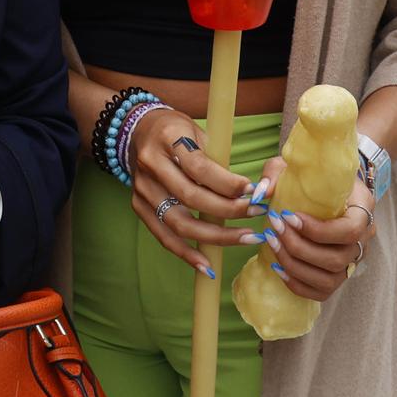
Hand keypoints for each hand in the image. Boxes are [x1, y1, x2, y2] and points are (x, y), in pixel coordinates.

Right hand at [124, 108, 261, 276]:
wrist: (139, 131)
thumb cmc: (178, 131)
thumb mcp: (199, 132)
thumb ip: (219, 160)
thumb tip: (254, 190)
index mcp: (167, 138)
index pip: (199, 167)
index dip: (227, 183)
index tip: (254, 191)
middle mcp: (151, 164)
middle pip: (191, 197)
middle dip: (229, 210)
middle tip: (258, 214)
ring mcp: (142, 188)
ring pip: (179, 222)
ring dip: (216, 236)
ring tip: (247, 238)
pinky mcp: (138, 206)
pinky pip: (164, 237)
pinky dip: (187, 253)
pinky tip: (208, 265)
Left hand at [251, 157, 377, 301]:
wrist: (328, 188)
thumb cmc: (314, 176)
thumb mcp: (296, 165)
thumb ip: (278, 173)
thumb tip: (261, 192)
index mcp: (363, 209)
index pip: (349, 230)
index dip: (317, 230)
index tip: (287, 216)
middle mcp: (364, 239)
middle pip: (337, 259)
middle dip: (299, 247)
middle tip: (274, 228)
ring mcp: (353, 260)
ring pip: (330, 279)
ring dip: (295, 265)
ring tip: (272, 244)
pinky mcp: (339, 275)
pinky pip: (323, 291)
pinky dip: (298, 284)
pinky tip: (278, 267)